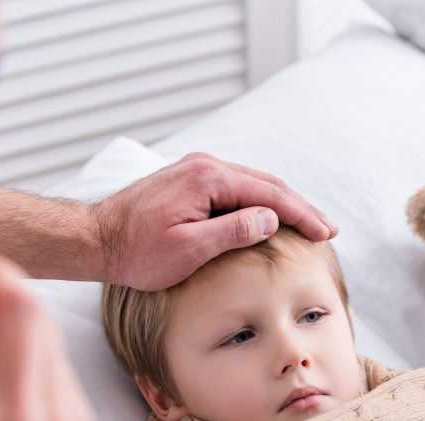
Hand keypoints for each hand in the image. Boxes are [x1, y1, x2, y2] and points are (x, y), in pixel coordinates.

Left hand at [93, 152, 337, 290]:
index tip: (326, 233)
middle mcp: (205, 166)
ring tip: (308, 223)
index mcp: (208, 179)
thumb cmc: (136, 251)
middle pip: (267, 184)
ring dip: (282, 205)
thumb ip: (233, 231)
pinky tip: (271, 217)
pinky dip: (260, 202)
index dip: (302, 214)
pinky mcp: (190, 182)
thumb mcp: (188, 249)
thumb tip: (272, 218)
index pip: (269, 194)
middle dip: (300, 207)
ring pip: (253, 185)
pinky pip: (236, 189)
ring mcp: (196, 172)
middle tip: (328, 229)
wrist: (96, 240)